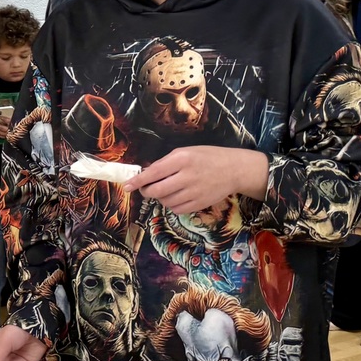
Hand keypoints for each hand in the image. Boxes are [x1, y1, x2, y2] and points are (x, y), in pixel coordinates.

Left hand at [122, 146, 267, 212]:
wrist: (233, 169)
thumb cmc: (207, 157)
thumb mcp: (186, 151)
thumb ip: (166, 162)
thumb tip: (147, 173)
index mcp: (182, 159)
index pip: (154, 172)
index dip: (138, 180)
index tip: (126, 186)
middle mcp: (187, 176)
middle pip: (157, 190)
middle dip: (146, 191)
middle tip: (146, 189)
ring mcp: (194, 191)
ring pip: (165, 201)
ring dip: (160, 197)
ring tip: (166, 189)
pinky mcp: (199, 204)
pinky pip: (177, 209)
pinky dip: (171, 205)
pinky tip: (175, 197)